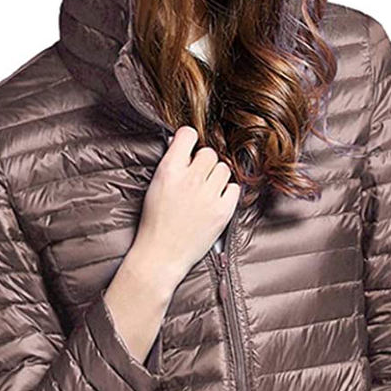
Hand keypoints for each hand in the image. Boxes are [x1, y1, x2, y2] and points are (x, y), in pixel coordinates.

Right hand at [126, 124, 240, 295]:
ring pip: (224, 169)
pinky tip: (215, 202)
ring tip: (205, 193)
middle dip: (204, 164)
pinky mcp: (223, 211)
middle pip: (209, 153)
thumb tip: (181, 143)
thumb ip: (170, 163)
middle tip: (196, 180)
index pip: (188, 134)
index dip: (189, 142)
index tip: (189, 152)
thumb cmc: (155, 222)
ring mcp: (209, 196)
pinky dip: (227, 194)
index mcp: (169, 170)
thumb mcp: (155, 187)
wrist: (161, 255)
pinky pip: (235, 188)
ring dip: (216, 178)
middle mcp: (190, 180)